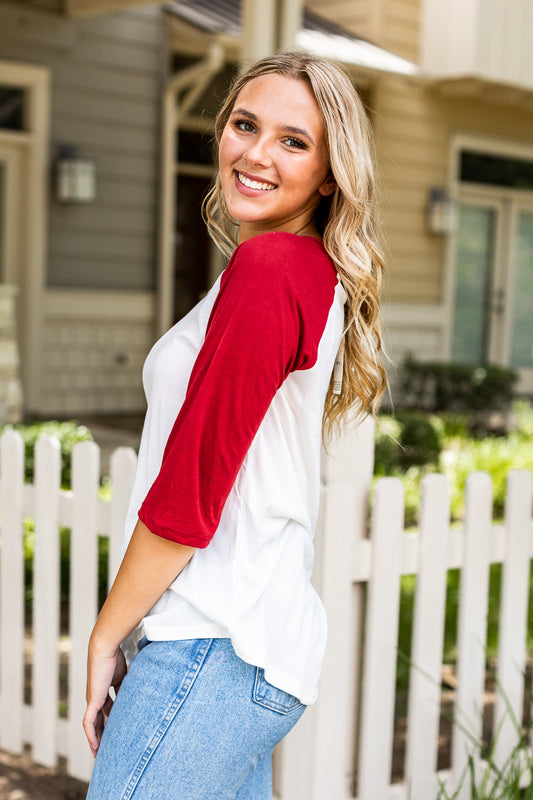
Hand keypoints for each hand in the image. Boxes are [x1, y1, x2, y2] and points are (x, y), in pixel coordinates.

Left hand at [83, 639, 126, 756]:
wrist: (105, 648)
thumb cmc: (115, 655)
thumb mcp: (124, 675)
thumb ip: (128, 686)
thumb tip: (140, 694)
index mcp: (103, 689)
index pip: (106, 709)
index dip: (110, 721)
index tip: (115, 731)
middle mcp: (96, 696)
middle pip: (98, 719)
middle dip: (102, 733)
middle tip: (104, 748)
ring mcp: (92, 699)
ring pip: (92, 724)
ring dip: (95, 738)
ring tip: (98, 752)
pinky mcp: (92, 700)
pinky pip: (89, 722)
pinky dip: (91, 734)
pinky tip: (94, 745)